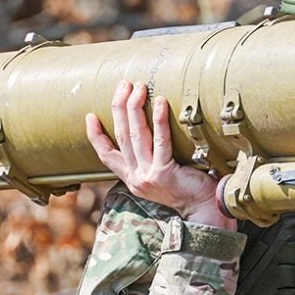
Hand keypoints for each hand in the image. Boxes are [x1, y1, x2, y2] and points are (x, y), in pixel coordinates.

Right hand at [86, 80, 235, 230]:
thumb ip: (151, 158)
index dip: (96, 135)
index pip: (106, 155)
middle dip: (120, 107)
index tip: (90, 115)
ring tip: (139, 87)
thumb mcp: (161, 175)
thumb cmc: (188, 188)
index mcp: (132, 178)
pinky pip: (161, 141)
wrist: (205, 209)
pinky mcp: (164, 173)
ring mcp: (148, 176)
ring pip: (135, 135)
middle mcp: (136, 178)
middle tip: (124, 84)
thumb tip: (148, 127)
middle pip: (121, 136)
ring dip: (135, 107)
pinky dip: (159, 119)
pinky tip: (161, 102)